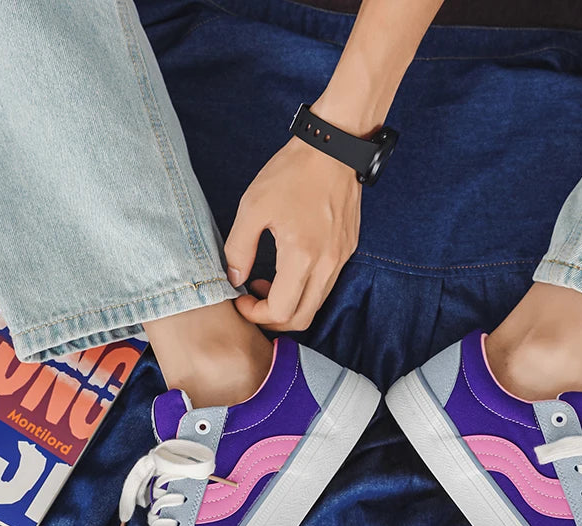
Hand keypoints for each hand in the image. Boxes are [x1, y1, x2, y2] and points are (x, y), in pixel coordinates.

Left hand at [225, 134, 360, 330]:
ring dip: (290, 305)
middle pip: (302, 318)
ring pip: (316, 304)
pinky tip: (287, 268)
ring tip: (266, 284)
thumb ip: (239, 248)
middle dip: (273, 320)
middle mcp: (327, 265)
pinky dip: (305, 289)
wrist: (334, 149)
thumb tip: (234, 278)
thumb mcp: (253, 207)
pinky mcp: (347, 251)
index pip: (281, 311)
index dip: (256, 315)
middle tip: (252, 304)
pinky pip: (326, 285)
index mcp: (302, 256)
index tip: (240, 299)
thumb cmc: (292, 173)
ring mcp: (341, 259)